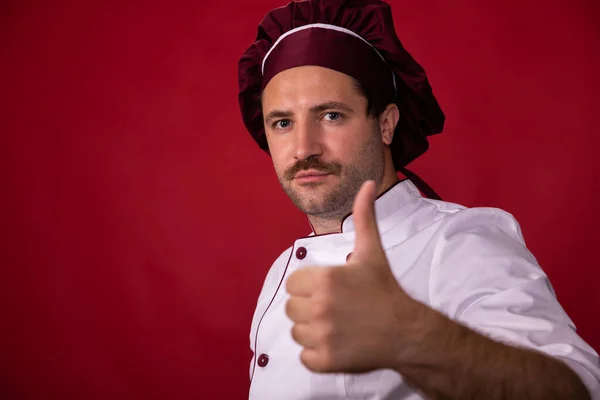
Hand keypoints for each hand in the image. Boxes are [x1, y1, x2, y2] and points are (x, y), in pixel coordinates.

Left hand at [285, 180, 420, 372]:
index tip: (330, 289)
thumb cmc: (385, 290)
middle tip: (336, 308)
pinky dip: (318, 354)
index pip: (292, 284)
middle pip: (292, 308)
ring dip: (313, 331)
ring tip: (338, 326)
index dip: (309, 286)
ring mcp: (322, 336)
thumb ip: (364, 217)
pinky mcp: (325, 361)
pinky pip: (305, 357)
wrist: (407, 331)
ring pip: (297, 332)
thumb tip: (369, 183)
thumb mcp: (372, 251)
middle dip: (309, 308)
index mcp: (324, 279)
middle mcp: (319, 308)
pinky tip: (339, 344)